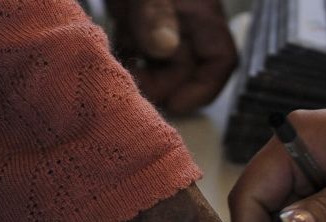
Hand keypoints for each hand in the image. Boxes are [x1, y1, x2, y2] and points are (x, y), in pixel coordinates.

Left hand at [107, 0, 236, 114]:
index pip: (219, 61)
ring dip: (140, 73)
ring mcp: (160, 21)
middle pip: (184, 69)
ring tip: (116, 71)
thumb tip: (163, 48)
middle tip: (131, 86)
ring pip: (158, 63)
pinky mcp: (136, 19)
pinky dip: (125, 56)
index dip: (203, 90)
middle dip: (160, 84)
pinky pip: (136, 48)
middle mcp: (185, 23)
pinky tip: (106, 55)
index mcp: (200, 15)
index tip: (176, 104)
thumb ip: (154, 13)